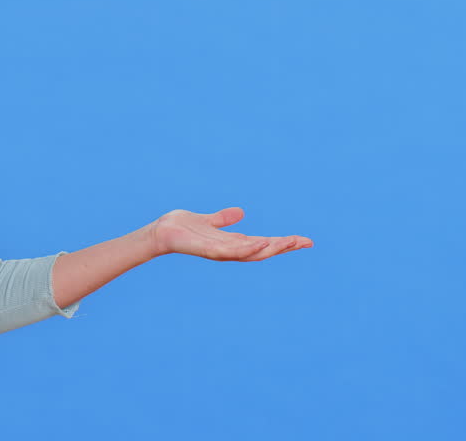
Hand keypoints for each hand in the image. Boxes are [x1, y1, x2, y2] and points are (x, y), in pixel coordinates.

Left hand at [148, 207, 312, 260]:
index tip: (304, 240)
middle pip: (264, 250)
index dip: (283, 243)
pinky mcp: (209, 250)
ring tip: (289, 242)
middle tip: (306, 242)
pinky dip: (248, 248)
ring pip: (252, 252)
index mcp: (232, 242)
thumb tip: (240, 212)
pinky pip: (232, 251)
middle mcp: (230, 250)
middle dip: (285, 247)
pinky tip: (262, 242)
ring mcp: (221, 252)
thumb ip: (223, 219)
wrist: (160, 232)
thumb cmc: (182, 228)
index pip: (264, 244)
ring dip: (271, 248)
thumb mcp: (208, 220)